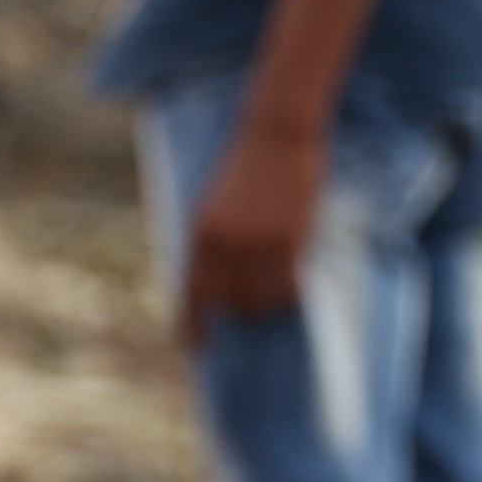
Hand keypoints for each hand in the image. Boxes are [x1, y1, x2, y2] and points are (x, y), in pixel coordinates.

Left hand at [181, 116, 322, 335]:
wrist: (274, 135)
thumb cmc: (245, 169)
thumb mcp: (214, 205)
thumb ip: (212, 242)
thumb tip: (215, 284)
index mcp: (199, 231)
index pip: (190, 291)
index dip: (191, 324)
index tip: (193, 346)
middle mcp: (224, 241)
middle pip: (227, 301)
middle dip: (236, 311)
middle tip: (248, 309)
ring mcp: (257, 240)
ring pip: (257, 298)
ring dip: (263, 304)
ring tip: (271, 295)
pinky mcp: (289, 237)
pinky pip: (286, 285)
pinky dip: (287, 295)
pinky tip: (291, 289)